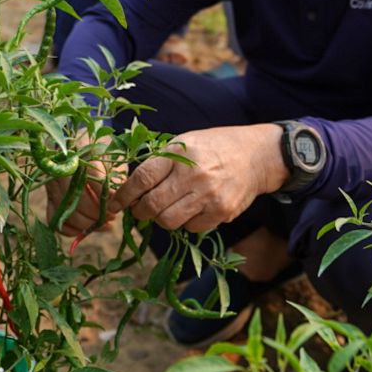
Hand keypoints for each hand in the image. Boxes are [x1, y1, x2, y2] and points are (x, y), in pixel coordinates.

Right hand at [44, 133, 123, 236]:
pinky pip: (55, 220)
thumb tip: (120, 197)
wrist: (78, 145)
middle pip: (77, 198)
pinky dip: (71, 229)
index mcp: (79, 150)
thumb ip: (117, 174)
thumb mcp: (113, 155)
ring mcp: (51, 183)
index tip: (117, 203)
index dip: (105, 194)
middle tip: (112, 217)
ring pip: (66, 212)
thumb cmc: (101, 151)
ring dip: (87, 224)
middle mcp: (61, 167)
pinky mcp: (48, 196)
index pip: (91, 176)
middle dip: (97, 213)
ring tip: (104, 224)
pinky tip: (87, 228)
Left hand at [109, 125, 287, 233]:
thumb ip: (159, 163)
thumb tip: (129, 188)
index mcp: (179, 153)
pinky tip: (191, 208)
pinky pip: (191, 228)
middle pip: (151, 205)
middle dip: (139, 211)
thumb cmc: (212, 148)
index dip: (124, 195)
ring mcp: (208, 196)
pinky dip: (185, 222)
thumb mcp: (184, 142)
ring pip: (168, 221)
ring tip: (166, 208)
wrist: (256, 156)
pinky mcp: (221, 212)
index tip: (115, 204)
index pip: (142, 178)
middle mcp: (193, 175)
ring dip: (161, 219)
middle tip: (140, 208)